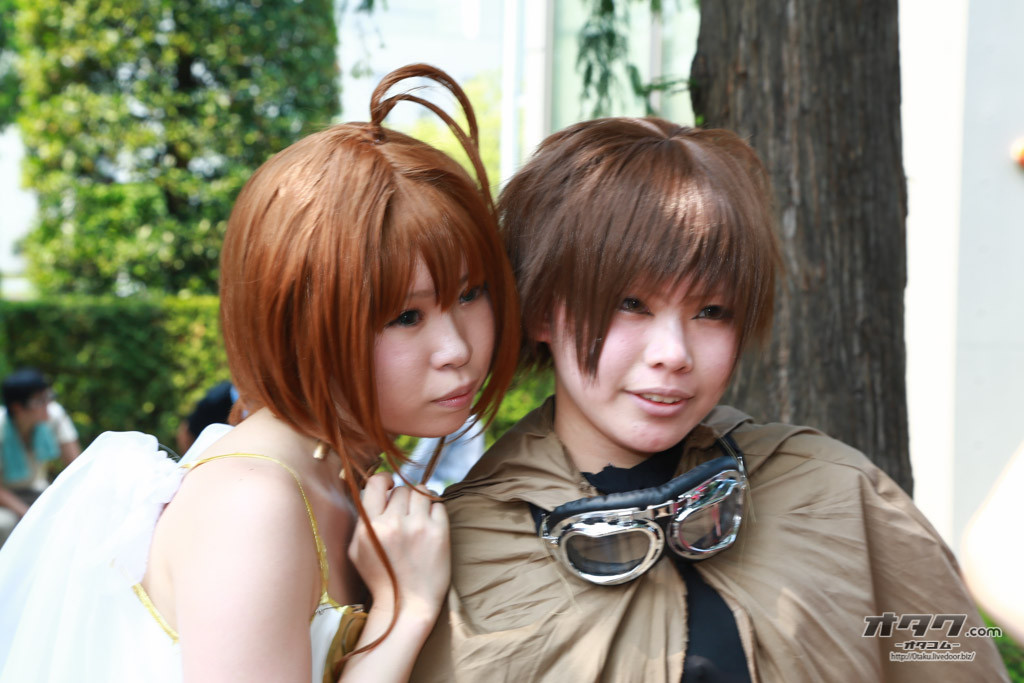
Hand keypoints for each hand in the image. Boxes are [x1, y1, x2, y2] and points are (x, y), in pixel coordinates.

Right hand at [348, 472, 449, 622]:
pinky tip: (430, 525)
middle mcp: (393, 523)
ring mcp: (418, 527)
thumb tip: (373, 489)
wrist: (408, 606)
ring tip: (419, 516)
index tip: (389, 487)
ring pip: (422, 491)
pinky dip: (435, 511)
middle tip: (405, 515)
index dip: (384, 481)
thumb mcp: (357, 550)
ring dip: (421, 500)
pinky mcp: (439, 532)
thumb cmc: (381, 578)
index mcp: (369, 527)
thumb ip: (362, 519)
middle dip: (403, 499)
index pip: (376, 482)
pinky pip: (439, 504)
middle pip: (402, 489)